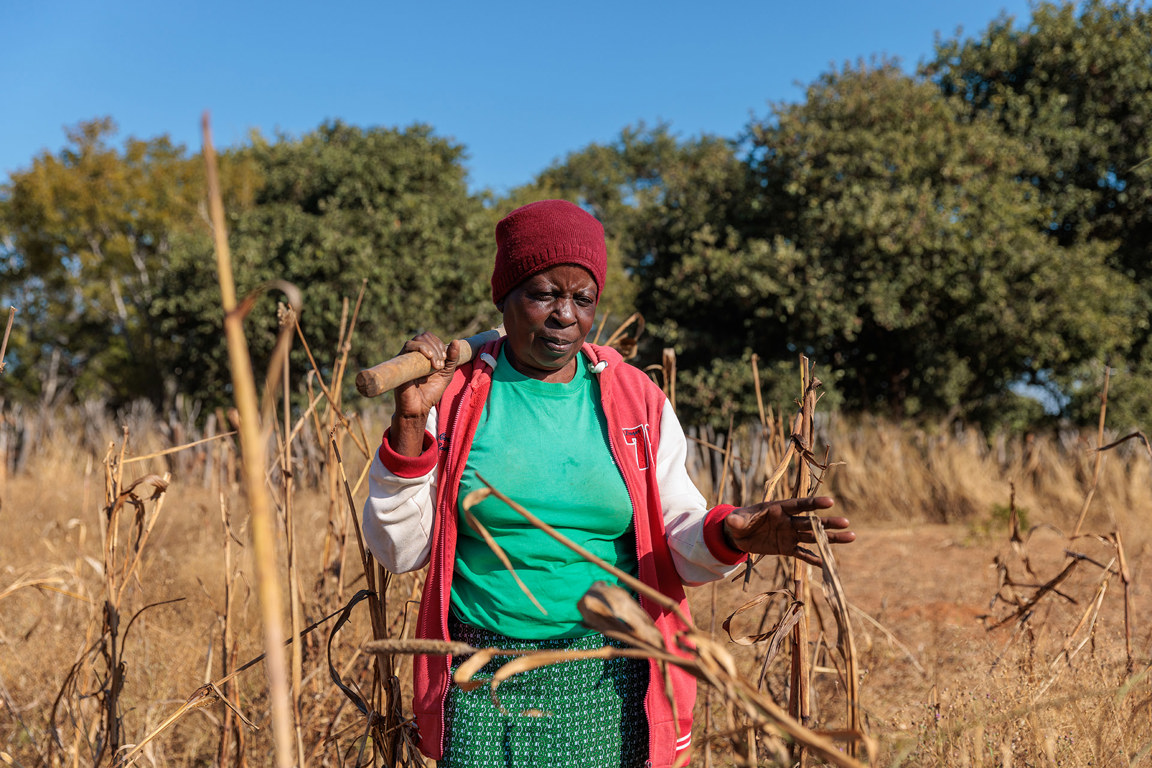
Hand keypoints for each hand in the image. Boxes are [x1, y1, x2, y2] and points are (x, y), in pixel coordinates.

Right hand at [390, 332, 462, 455]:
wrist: (419, 408)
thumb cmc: (431, 392)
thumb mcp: (446, 374)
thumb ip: (452, 359)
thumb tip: (456, 341)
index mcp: (423, 355)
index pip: (430, 337)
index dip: (439, 343)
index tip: (446, 358)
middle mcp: (413, 354)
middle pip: (423, 336)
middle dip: (436, 346)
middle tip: (441, 363)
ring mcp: (406, 357)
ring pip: (416, 339)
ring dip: (431, 348)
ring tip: (436, 365)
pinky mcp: (400, 362)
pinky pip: (408, 347)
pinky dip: (420, 348)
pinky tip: (429, 357)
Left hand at [723, 496, 854, 566]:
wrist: (737, 534)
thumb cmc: (739, 521)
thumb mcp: (736, 520)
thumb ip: (737, 520)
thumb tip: (733, 520)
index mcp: (778, 508)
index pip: (798, 505)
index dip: (813, 503)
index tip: (830, 502)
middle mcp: (788, 521)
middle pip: (810, 522)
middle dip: (827, 523)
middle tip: (846, 523)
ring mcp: (789, 535)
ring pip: (812, 537)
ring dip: (829, 539)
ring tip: (851, 537)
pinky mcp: (787, 548)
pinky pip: (803, 554)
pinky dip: (814, 559)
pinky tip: (828, 564)